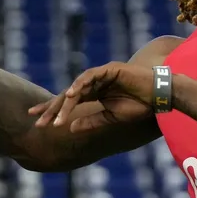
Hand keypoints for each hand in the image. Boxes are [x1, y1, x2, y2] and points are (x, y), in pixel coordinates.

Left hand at [30, 62, 154, 131]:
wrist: (160, 96)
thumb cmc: (140, 106)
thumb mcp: (111, 118)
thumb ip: (91, 122)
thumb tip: (69, 128)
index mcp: (94, 94)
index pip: (69, 102)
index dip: (53, 110)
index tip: (37, 121)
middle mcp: (94, 83)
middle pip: (68, 95)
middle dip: (52, 107)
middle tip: (36, 119)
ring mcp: (101, 75)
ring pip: (77, 88)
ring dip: (65, 102)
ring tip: (55, 116)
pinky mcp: (109, 69)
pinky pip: (91, 76)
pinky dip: (80, 84)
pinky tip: (71, 95)